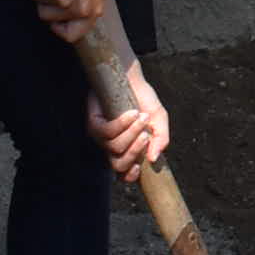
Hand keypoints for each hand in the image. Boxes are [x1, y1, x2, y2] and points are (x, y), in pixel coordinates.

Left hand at [85, 64, 170, 179]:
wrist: (131, 78)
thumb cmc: (143, 99)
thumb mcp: (159, 120)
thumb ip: (161, 139)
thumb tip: (154, 158)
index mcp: (127, 148)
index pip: (123, 172)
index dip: (129, 176)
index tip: (140, 168)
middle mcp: (112, 145)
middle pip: (118, 164)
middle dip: (134, 152)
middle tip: (146, 136)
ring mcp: (101, 136)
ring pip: (114, 147)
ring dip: (132, 133)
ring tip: (142, 117)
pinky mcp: (93, 123)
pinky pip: (107, 132)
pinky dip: (122, 123)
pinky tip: (132, 113)